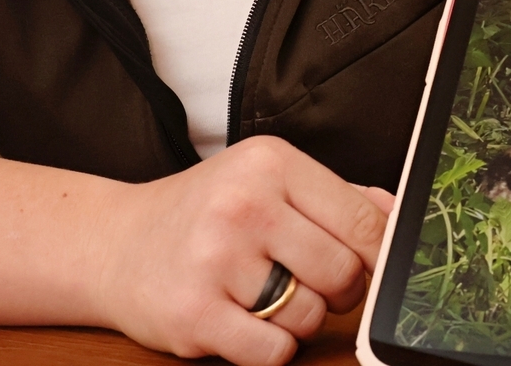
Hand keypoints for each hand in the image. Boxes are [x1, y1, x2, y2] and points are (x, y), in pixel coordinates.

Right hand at [89, 136, 394, 365]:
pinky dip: (271, 347)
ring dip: (299, 320)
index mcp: (269, 163)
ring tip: (266, 298)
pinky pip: (273, 352)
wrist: (114, 244)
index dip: (378, 254)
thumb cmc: (202, 213)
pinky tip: (246, 322)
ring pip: (310, 316)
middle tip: (310, 283)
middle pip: (343, 272)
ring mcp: (216, 261)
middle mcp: (242, 206)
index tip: (371, 266)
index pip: (363, 219)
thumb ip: (334, 196)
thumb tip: (397, 214)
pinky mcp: (195, 314)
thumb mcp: (264, 181)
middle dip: (339, 291)